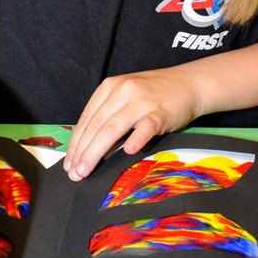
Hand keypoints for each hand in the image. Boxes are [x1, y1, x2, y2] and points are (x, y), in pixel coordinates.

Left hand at [64, 67, 201, 180]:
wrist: (188, 83)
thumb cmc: (154, 94)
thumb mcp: (126, 97)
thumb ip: (109, 116)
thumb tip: (88, 148)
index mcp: (109, 87)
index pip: (87, 118)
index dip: (75, 143)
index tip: (68, 163)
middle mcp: (123, 91)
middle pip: (96, 125)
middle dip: (82, 152)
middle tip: (74, 173)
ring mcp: (142, 101)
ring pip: (113, 129)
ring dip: (96, 152)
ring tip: (87, 170)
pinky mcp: (160, 113)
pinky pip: (145, 128)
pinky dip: (135, 139)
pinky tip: (127, 152)